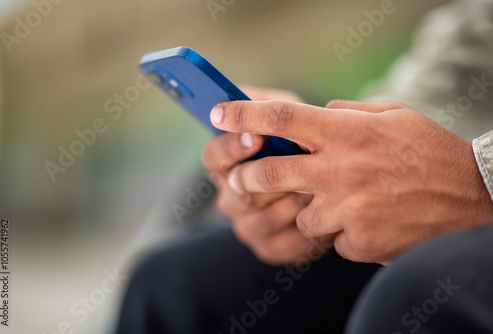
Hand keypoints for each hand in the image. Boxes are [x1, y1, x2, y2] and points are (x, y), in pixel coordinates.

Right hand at [202, 86, 332, 264]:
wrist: (328, 185)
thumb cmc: (300, 143)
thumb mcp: (283, 116)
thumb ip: (263, 104)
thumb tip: (241, 92)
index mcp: (226, 165)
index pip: (213, 157)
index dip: (232, 147)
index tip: (256, 135)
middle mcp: (230, 197)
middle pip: (237, 192)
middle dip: (270, 177)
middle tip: (299, 165)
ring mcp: (247, 226)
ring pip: (262, 218)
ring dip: (291, 202)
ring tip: (317, 188)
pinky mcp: (269, 249)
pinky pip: (283, 245)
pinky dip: (305, 231)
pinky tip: (326, 216)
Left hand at [210, 99, 492, 263]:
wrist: (474, 195)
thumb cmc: (430, 151)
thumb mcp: (390, 116)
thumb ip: (346, 114)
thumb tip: (314, 116)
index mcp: (348, 131)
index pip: (281, 116)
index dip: (243, 113)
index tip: (219, 113)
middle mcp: (342, 168)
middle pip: (271, 172)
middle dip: (248, 178)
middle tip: (242, 179)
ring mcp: (349, 208)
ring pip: (302, 216)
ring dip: (313, 213)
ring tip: (344, 205)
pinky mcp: (359, 240)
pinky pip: (333, 240)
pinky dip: (344, 233)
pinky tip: (372, 222)